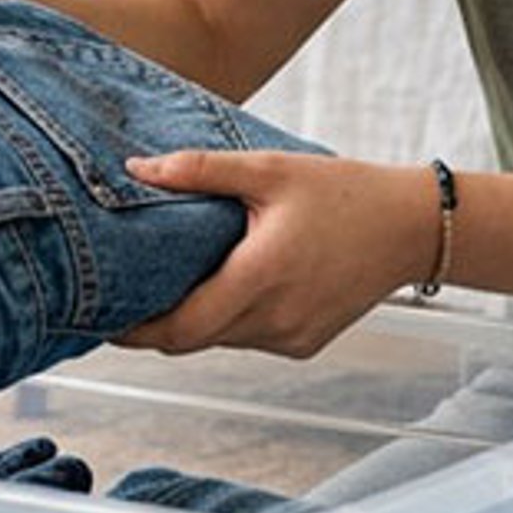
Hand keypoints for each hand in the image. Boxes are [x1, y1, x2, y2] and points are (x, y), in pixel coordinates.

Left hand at [116, 152, 436, 359]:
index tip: (102, 319)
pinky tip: (229, 284)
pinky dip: (231, 319)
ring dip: (196, 319)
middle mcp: (275, 319)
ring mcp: (292, 337)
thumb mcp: (270, 169)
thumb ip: (200, 170)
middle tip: (124, 298)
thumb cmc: (343, 192)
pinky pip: (250, 339)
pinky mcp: (306, 343)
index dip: (135, 331)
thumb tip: (137, 168)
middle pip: (193, 338)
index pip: (180, 328)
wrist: (411, 228)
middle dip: (157, 325)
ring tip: (174, 282)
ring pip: (220, 340)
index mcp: (260, 277)